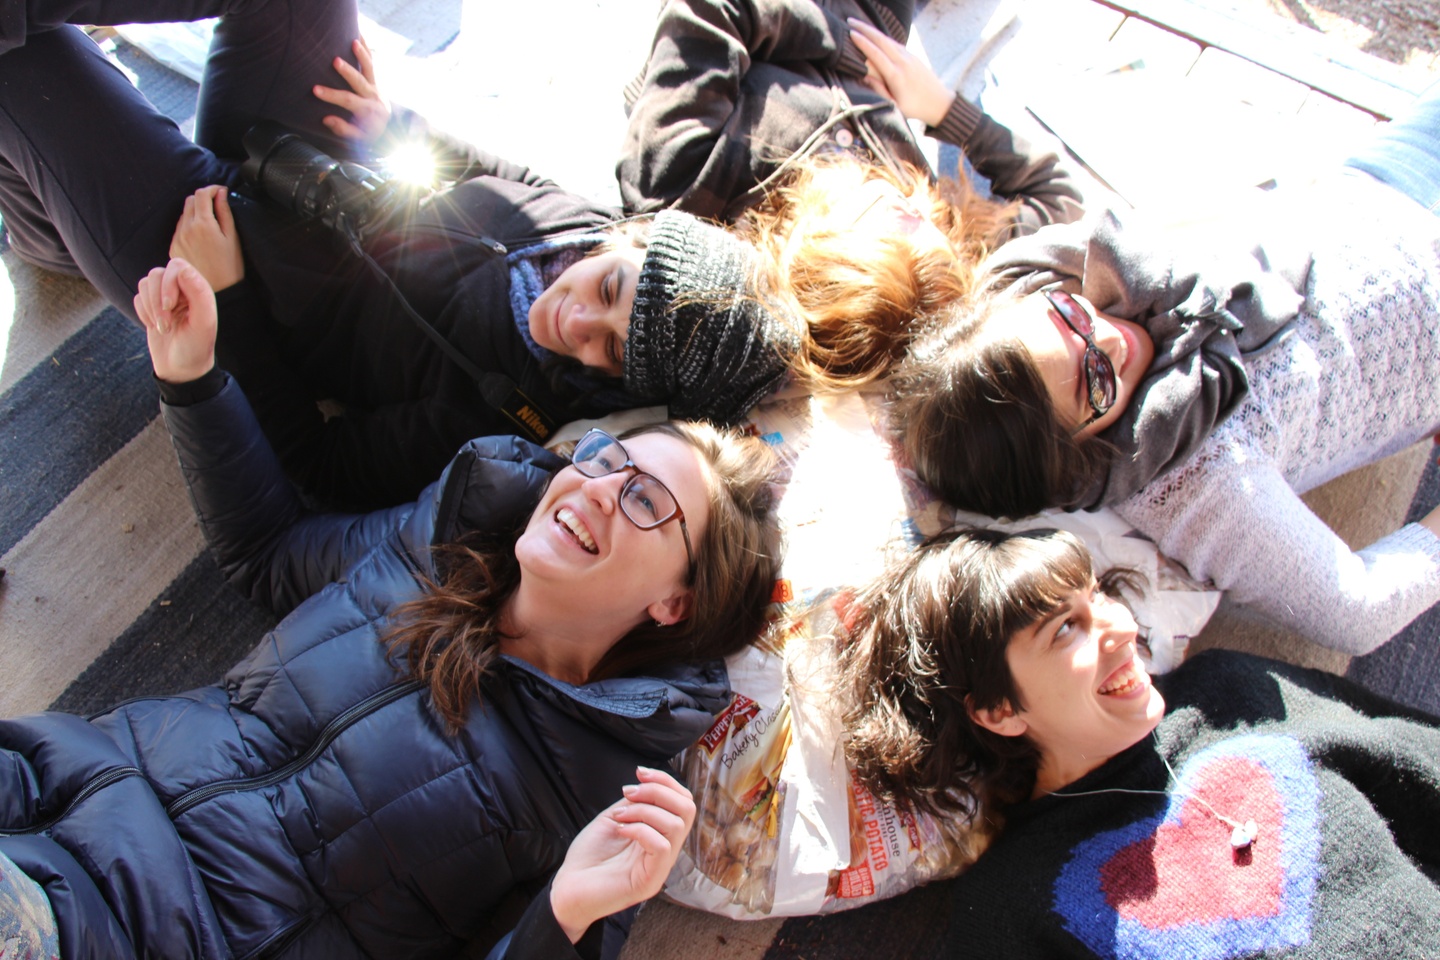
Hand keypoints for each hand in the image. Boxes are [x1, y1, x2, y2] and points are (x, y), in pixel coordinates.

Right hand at [134, 258, 217, 383]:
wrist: (181, 368)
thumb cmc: (196, 347)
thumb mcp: (203, 323)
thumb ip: (198, 294)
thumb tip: (182, 269)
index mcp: (198, 289)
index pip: (176, 266)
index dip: (168, 283)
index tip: (169, 306)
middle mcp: (182, 289)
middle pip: (156, 274)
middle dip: (156, 301)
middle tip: (165, 326)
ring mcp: (165, 296)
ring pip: (145, 284)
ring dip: (150, 308)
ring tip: (162, 328)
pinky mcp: (151, 306)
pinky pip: (137, 297)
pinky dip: (143, 312)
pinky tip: (155, 327)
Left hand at [169, 185, 243, 291]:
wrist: (218, 292)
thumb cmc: (230, 266)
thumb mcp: (232, 237)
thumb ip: (225, 212)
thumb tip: (221, 193)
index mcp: (203, 224)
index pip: (202, 194)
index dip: (212, 189)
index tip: (220, 191)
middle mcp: (186, 229)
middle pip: (190, 201)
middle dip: (203, 199)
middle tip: (216, 206)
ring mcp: (178, 238)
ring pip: (183, 214)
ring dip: (195, 213)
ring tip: (209, 224)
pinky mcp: (173, 247)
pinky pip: (179, 229)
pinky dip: (189, 226)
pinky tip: (200, 238)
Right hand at [313, 37, 390, 142]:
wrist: (389, 130)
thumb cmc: (368, 134)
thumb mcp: (357, 139)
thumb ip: (343, 130)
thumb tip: (327, 119)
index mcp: (367, 110)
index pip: (348, 100)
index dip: (331, 95)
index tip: (315, 90)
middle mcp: (373, 96)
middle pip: (359, 81)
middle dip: (347, 71)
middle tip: (335, 61)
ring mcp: (376, 86)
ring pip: (370, 68)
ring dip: (362, 54)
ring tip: (354, 41)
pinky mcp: (376, 80)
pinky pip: (372, 62)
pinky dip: (366, 48)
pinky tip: (359, 34)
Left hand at [548, 767, 695, 942]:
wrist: (567, 889)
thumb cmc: (588, 857)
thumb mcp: (616, 818)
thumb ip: (636, 802)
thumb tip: (647, 782)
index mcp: (661, 835)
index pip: (684, 802)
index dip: (666, 781)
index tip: (639, 773)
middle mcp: (667, 851)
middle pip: (687, 809)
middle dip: (658, 791)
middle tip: (628, 793)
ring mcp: (661, 868)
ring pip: (675, 825)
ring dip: (644, 810)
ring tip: (619, 815)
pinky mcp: (650, 882)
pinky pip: (660, 846)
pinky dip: (640, 830)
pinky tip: (620, 831)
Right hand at [848, 18, 955, 127]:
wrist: (939, 102)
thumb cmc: (914, 108)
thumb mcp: (894, 106)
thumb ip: (879, 91)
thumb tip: (865, 77)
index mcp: (896, 76)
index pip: (876, 54)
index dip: (863, 43)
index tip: (851, 34)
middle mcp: (903, 63)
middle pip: (882, 41)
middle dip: (865, 29)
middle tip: (850, 22)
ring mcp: (909, 58)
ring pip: (889, 40)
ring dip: (873, 31)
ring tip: (860, 26)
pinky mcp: (913, 57)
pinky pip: (895, 44)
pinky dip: (883, 38)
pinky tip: (876, 36)